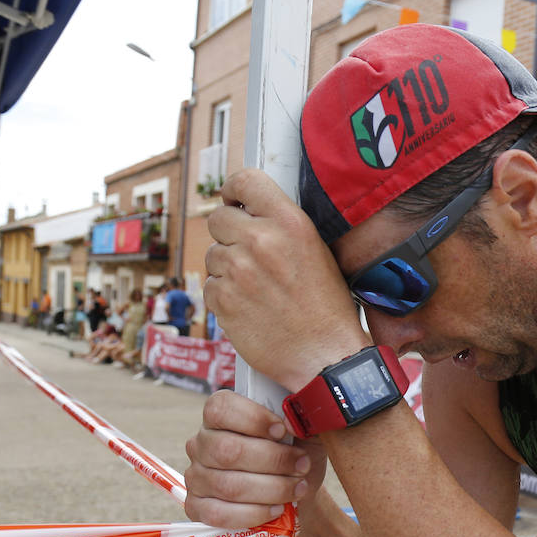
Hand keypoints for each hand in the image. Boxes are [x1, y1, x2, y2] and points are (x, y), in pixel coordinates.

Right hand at [184, 390, 326, 528]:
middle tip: (302, 464)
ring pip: (227, 485)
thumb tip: (292, 421)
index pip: (220, 409)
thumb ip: (298, 417)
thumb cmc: (296, 450)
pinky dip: (254, 513)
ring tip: (298, 487)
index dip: (253, 419)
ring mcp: (195, 477)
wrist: (297, 486)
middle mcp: (201, 444)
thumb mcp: (303, 426)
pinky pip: (218, 514)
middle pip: (226, 450)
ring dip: (271, 489)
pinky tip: (277, 509)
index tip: (283, 431)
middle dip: (272, 460)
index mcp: (219, 416)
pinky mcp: (197, 507)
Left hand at [204, 168, 367, 388]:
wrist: (325, 355)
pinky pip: (210, 286)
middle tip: (248, 256)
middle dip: (229, 235)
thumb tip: (248, 213)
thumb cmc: (327, 308)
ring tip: (257, 290)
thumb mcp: (317, 252)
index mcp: (291, 223)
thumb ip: (282, 227)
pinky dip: (224, 297)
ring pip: (213, 256)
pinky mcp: (223, 299)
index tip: (233, 200)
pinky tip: (250, 309)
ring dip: (227, 270)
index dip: (234, 190)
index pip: (246, 181)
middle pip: (218, 219)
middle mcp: (261, 240)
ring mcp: (238, 270)